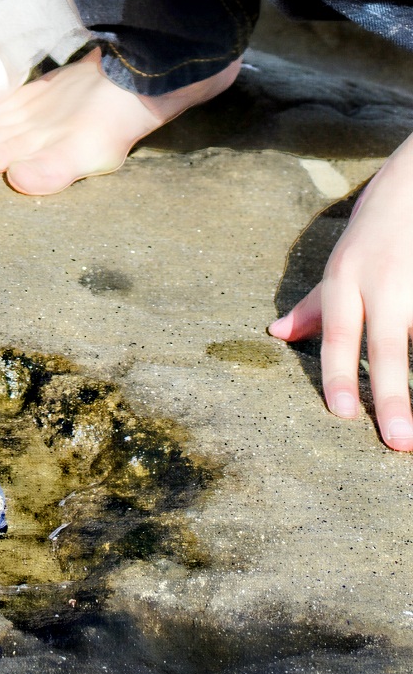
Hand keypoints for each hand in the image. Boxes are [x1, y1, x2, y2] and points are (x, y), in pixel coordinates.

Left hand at [270, 134, 412, 450]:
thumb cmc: (374, 231)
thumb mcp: (339, 264)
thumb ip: (315, 305)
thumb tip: (276, 334)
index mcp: (347, 280)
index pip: (339, 333)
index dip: (339, 372)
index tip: (340, 413)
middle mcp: (383, 283)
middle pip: (386, 344)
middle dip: (392, 393)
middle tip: (396, 442)